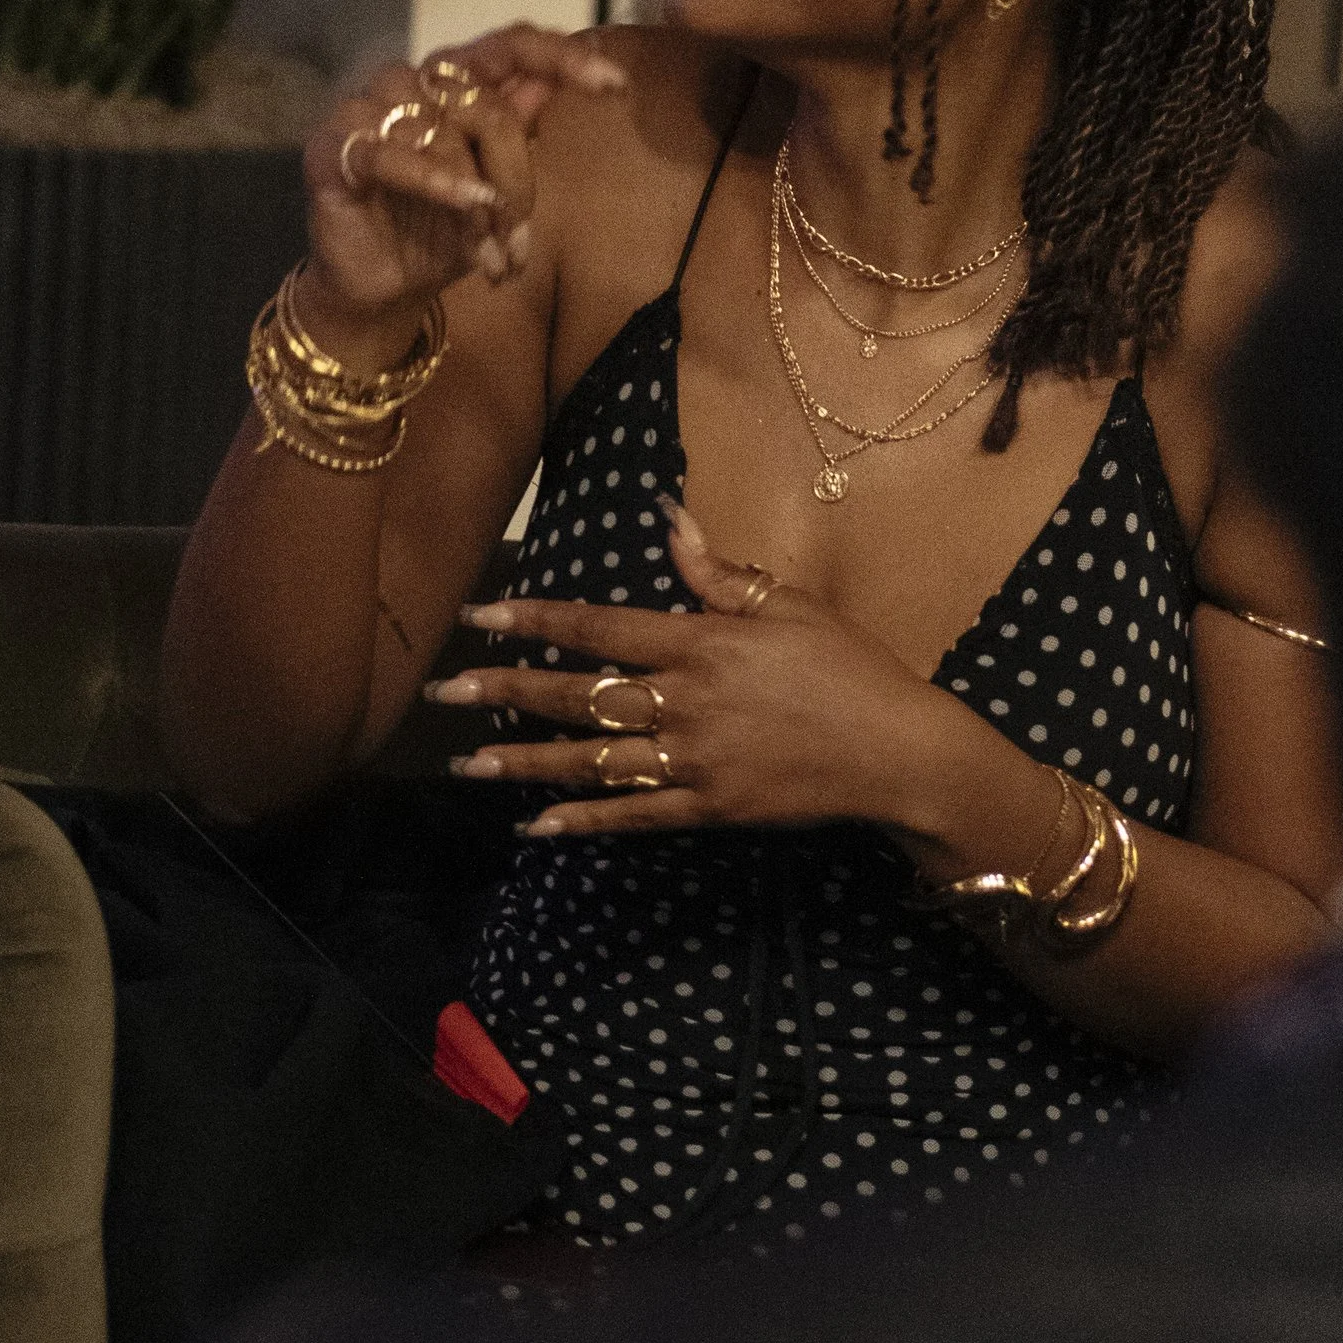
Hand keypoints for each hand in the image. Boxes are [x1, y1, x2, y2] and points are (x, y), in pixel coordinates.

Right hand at [304, 25, 624, 328]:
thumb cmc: (444, 227)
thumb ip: (523, 127)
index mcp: (456, 80)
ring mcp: (368, 108)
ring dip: (476, 199)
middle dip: (516, 180)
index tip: (616, 85)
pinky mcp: (335, 147)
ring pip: (442, 131)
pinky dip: (433, 180)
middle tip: (519, 244)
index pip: (510, 45)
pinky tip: (466, 204)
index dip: (562, 57)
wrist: (383, 285)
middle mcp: (412, 81)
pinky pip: (389, 153)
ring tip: (488, 256)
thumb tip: (565, 73)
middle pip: (485, 105)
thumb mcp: (498, 184)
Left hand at [427, 499, 948, 837]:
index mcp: (701, 643)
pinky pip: (631, 815)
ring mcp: (693, 760)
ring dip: (525, 762)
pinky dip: (582, 819)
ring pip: (591, 760)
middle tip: (446, 691)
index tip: (480, 616)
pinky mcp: (708, 808)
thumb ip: (720, 572)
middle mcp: (685, 701)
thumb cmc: (850, 668)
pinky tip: (536, 823)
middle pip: (578, 695)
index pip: (599, 627)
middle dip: (506, 693)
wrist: (897, 752)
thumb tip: (668, 519)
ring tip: (469, 763)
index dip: (535, 620)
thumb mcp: (790, 604)